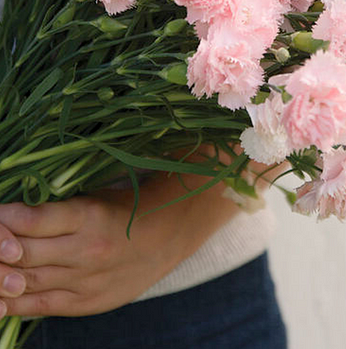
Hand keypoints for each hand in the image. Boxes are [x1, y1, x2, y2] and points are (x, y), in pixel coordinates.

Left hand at [0, 169, 240, 316]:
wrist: (171, 234)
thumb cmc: (128, 208)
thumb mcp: (96, 198)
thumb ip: (56, 212)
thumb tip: (8, 218)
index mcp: (90, 216)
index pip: (32, 220)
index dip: (3, 219)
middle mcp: (86, 250)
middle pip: (21, 254)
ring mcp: (85, 280)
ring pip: (23, 282)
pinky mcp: (86, 302)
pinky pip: (38, 305)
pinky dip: (10, 301)